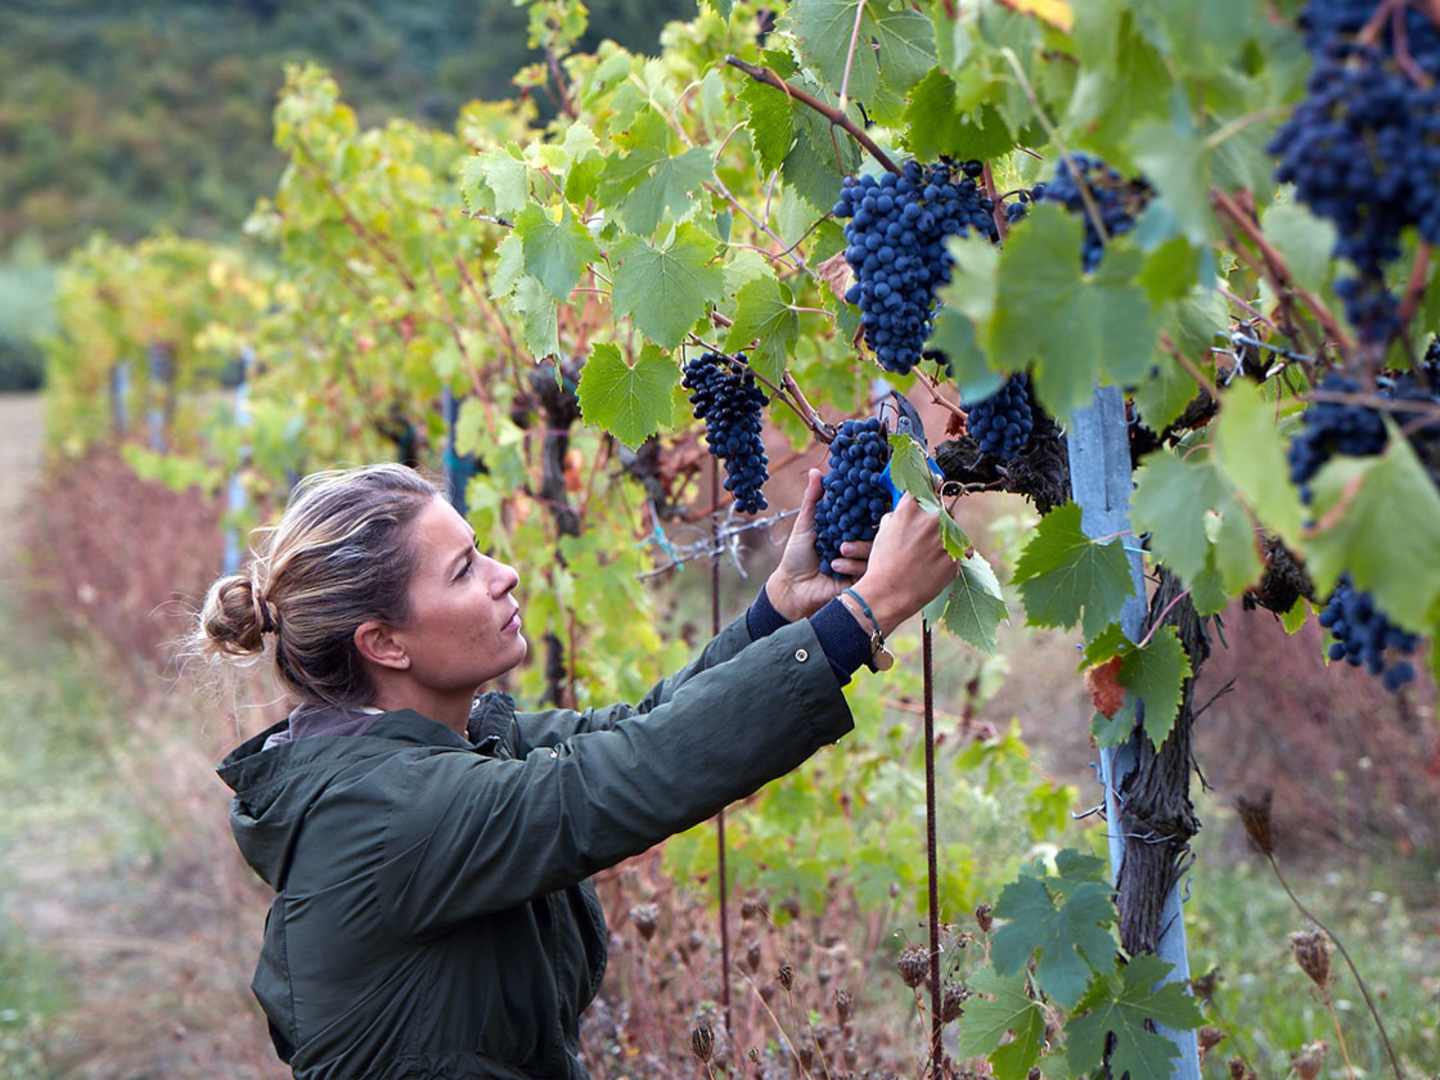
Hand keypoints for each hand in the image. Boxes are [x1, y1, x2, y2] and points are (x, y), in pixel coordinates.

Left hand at [765, 468, 873, 620]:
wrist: (792, 588)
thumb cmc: (797, 556)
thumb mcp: (806, 525)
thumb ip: (813, 499)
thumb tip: (816, 471)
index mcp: (848, 529)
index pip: (865, 514)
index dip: (868, 505)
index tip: (868, 497)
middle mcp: (858, 543)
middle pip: (876, 531)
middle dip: (869, 527)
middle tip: (856, 526)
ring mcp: (862, 562)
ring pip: (876, 549)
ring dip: (859, 547)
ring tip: (840, 549)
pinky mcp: (862, 580)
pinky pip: (869, 568)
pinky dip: (853, 564)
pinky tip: (835, 565)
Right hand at [844, 493, 958, 634]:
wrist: (889, 593)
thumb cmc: (883, 564)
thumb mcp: (884, 532)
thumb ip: (899, 515)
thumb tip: (908, 510)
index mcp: (911, 508)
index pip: (927, 485)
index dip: (931, 484)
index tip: (935, 483)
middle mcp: (932, 518)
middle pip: (944, 508)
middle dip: (938, 518)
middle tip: (926, 534)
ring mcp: (946, 537)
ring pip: (953, 529)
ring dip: (945, 537)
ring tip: (928, 554)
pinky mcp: (956, 556)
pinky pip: (958, 550)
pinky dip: (949, 556)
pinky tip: (933, 566)